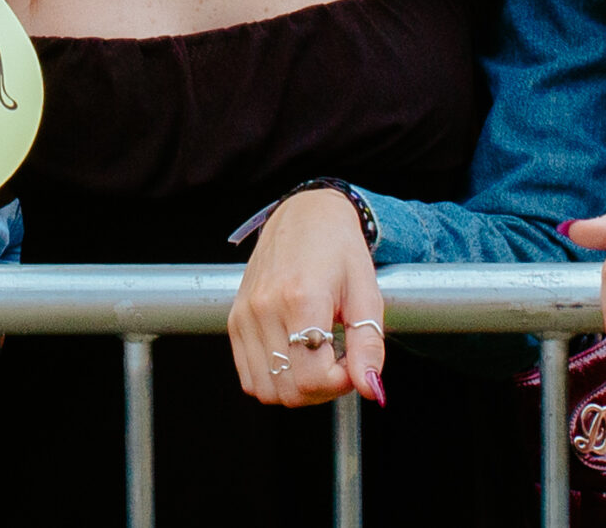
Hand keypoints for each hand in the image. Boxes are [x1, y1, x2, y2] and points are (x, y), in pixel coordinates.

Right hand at [229, 189, 386, 407]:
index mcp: (300, 299)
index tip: (353, 364)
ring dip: (297, 388)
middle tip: (339, 363)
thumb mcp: (366, 294)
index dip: (340, 384)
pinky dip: (274, 379)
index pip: (313, 377)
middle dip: (322, 389)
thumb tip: (370, 389)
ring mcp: (245, 314)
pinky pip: (249, 376)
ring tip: (316, 361)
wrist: (304, 216)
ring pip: (266, 389)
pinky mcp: (235, 319)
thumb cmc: (339, 251)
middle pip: (289, 389)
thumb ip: (369, 345)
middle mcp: (264, 308)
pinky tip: (295, 358)